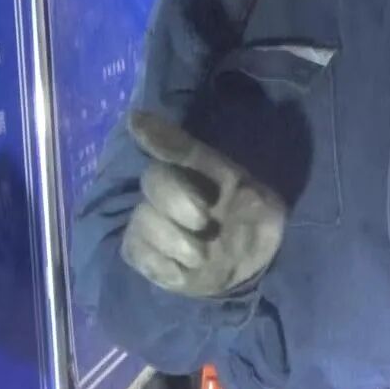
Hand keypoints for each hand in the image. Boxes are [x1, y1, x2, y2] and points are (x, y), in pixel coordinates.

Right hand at [118, 111, 286, 297]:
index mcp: (191, 166)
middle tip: (204, 221)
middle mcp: (164, 188)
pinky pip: (135, 251)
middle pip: (153, 180)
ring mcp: (150, 220)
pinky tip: (183, 271)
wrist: (255, 265)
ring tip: (202, 255)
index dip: (158, 137)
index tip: (140, 125)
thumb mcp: (235, 182)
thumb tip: (137, 117)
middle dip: (177, 201)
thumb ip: (187, 152)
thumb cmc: (247, 215)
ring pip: (141, 221)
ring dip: (175, 241)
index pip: (171, 146)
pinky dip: (162, 265)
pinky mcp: (142, 251)